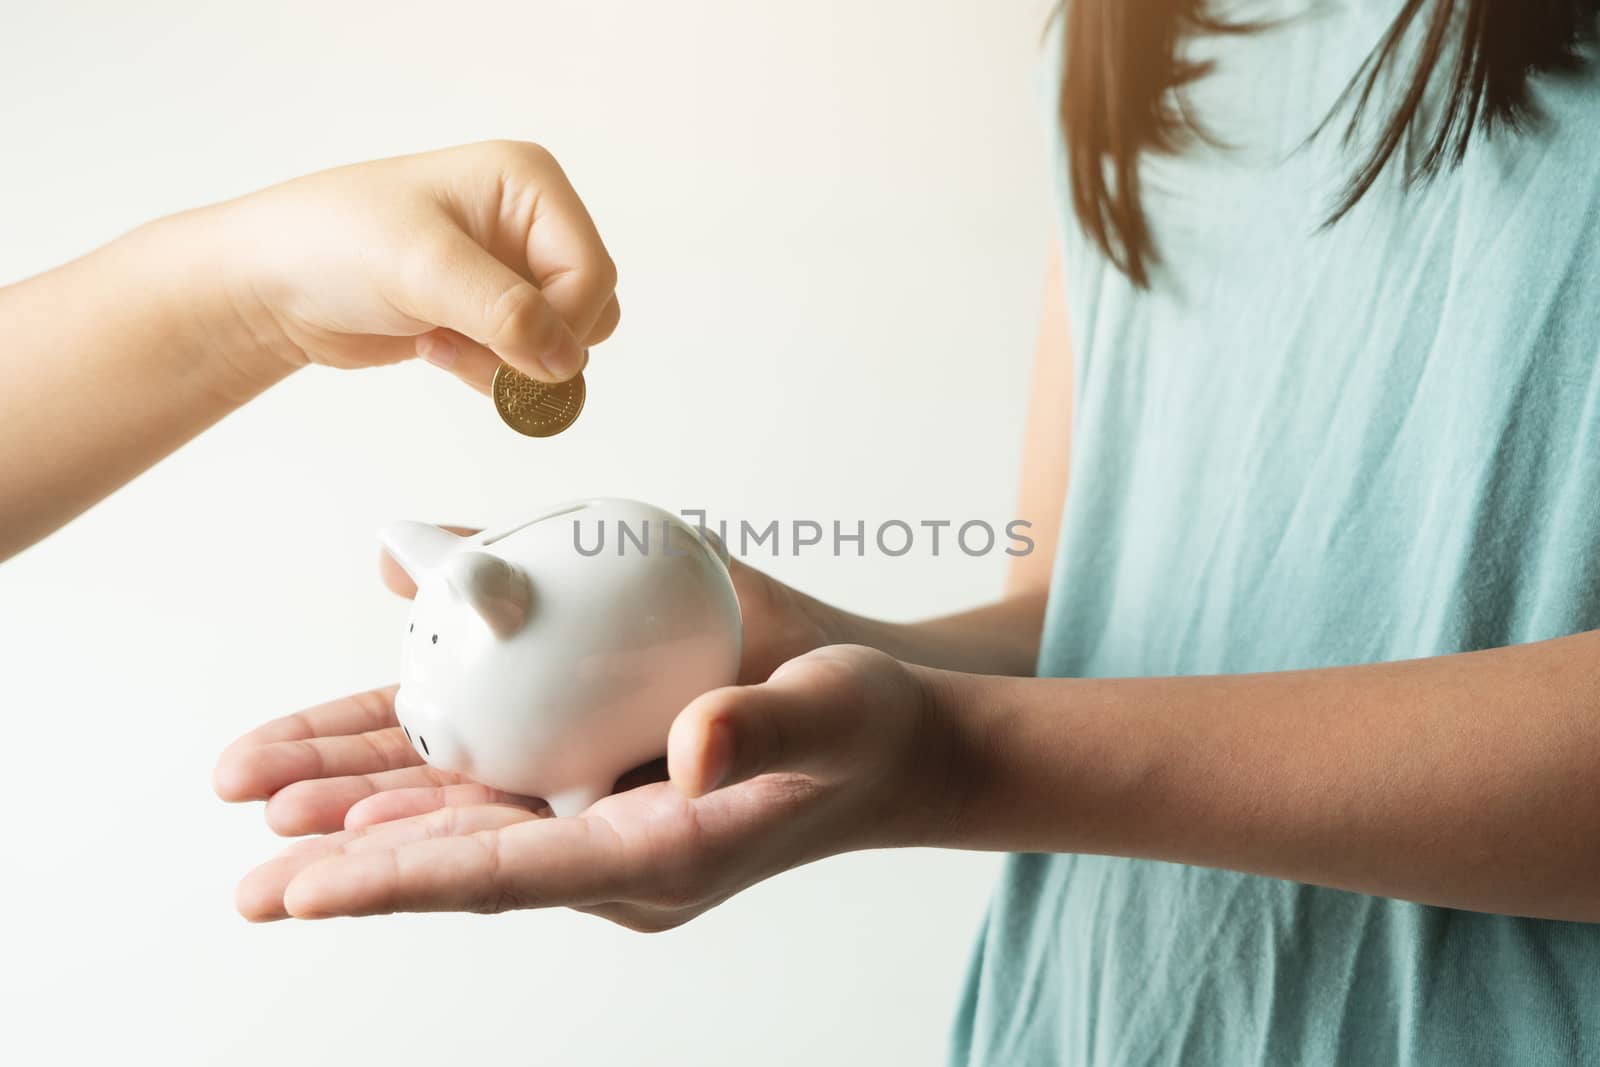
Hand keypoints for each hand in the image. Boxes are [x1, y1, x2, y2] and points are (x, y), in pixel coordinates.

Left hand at [198, 140, 618, 391]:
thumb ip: (504, 311)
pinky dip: (491, 371)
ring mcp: (509, 269)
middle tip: (473, 342)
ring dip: (510, 362)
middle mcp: (528, 222)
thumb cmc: (330, 243)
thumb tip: (566, 359)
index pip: (592, 270)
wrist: (270, 284)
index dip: (564, 322)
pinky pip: (528, 360)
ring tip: (445, 341)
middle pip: (591, 307)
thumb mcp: (423, 267)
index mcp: (527, 184)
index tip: (515, 352)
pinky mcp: (489, 312)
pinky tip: (436, 347)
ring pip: (564, 342)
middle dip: (536, 343)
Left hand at [211, 542, 858, 840]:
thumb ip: (764, 725)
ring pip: (469, 826)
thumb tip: (690, 749)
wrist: (901, 750)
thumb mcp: (834, 711)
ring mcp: (609, 830)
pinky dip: (428, 787)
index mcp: (665, 854)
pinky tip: (364, 783)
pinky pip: (501, 795)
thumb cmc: (873, 730)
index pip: (512, 874)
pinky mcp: (607, 796)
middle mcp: (620, 857)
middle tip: (250, 880)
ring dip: (373, 824)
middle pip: (465, 859)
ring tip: (272, 821)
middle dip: (356, 865)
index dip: (406, 879)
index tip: (308, 890)